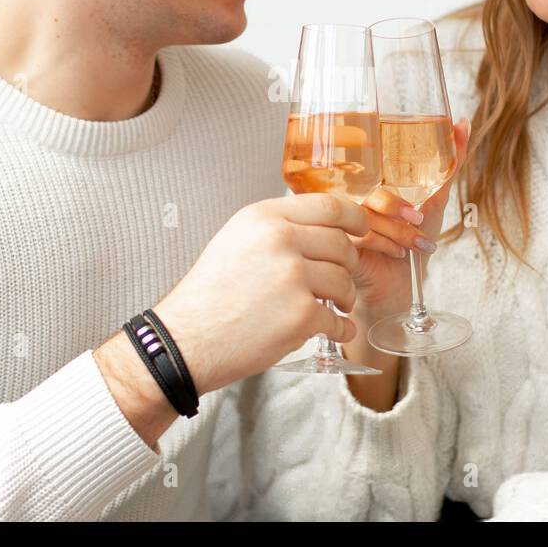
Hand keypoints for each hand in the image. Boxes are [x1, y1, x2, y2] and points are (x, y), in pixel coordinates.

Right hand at [145, 193, 371, 395]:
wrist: (186, 340)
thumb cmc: (209, 294)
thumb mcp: (236, 240)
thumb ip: (277, 227)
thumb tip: (324, 225)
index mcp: (264, 218)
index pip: (329, 206)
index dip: (354, 217)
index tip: (362, 228)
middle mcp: (280, 241)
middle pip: (342, 245)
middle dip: (349, 265)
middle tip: (342, 279)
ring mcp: (292, 278)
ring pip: (344, 282)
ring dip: (346, 298)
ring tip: (334, 307)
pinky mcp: (300, 315)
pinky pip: (338, 320)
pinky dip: (340, 329)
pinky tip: (333, 330)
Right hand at [350, 117, 471, 322]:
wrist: (399, 286)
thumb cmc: (412, 241)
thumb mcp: (434, 200)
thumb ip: (448, 163)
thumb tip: (463, 123)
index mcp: (367, 179)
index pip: (367, 159)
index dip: (387, 174)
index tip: (415, 206)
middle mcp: (348, 194)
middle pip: (365, 187)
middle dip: (395, 206)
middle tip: (418, 219)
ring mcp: (339, 217)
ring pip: (364, 213)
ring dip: (397, 231)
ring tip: (417, 243)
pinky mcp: (338, 242)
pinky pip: (359, 234)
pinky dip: (386, 245)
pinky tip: (399, 254)